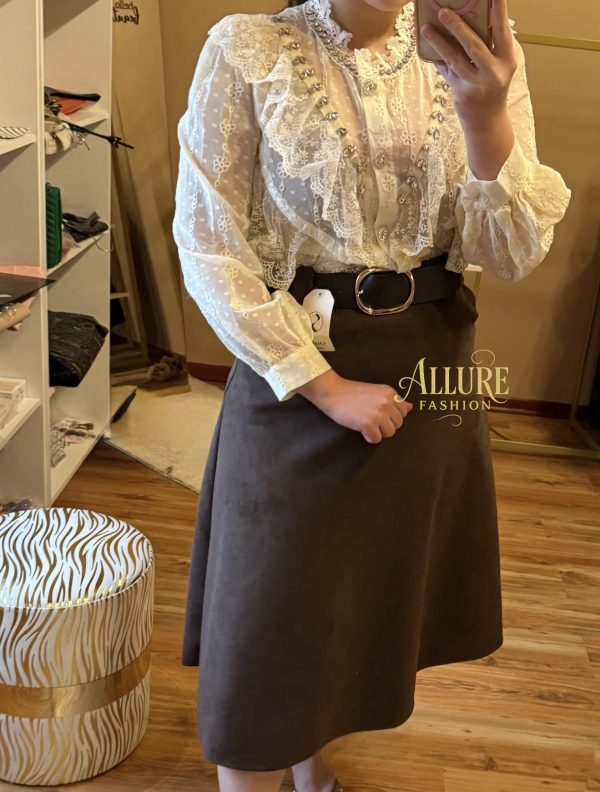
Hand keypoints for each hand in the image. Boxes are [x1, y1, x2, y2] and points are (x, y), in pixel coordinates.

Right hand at [296, 369, 413, 443]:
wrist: (332, 392)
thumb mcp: (376, 392)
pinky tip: (361, 429)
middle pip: (398, 424)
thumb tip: (410, 407)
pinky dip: (369, 437)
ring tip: (366, 424)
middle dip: (386, 425)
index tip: (380, 414)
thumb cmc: (352, 392)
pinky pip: (376, 439)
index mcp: (390, 393)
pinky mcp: (368, 424)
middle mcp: (387, 402)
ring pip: (389, 433)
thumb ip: (393, 400)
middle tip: (371, 419)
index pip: (404, 412)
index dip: (392, 416)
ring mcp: (378, 414)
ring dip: (378, 432)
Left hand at [420, 0, 516, 124]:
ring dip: (439, 42)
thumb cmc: (492, 86)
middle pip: (474, 45)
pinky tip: (426, 48)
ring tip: (426, 28)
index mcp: (507, 59)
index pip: (502, 30)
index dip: (499, 11)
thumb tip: (471, 18)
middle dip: (457, 27)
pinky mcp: (461, 93)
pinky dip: (437, 58)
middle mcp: (493, 72)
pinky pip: (446, 71)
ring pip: (455, 59)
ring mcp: (476, 84)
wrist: (487, 121)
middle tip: (443, 11)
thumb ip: (490, 46)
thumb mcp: (498, 65)